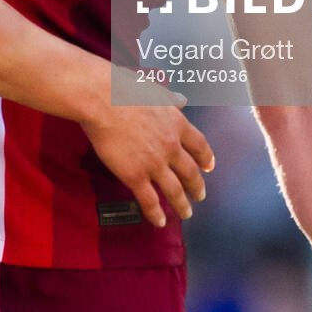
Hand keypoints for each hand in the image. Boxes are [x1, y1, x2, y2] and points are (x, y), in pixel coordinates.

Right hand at [81, 101, 215, 227]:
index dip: (206, 158)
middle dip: (197, 186)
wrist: (103, 99)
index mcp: (177, 124)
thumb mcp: (155, 91)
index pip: (200, 146)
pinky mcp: (135, 176)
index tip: (209, 167)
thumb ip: (170, 99)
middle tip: (200, 195)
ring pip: (174, 190)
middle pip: (190, 172)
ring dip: (182, 204)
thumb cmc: (125, 89)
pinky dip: (155, 213)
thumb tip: (182, 98)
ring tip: (186, 213)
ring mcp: (154, 163)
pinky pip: (149, 200)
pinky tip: (158, 221)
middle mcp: (171, 146)